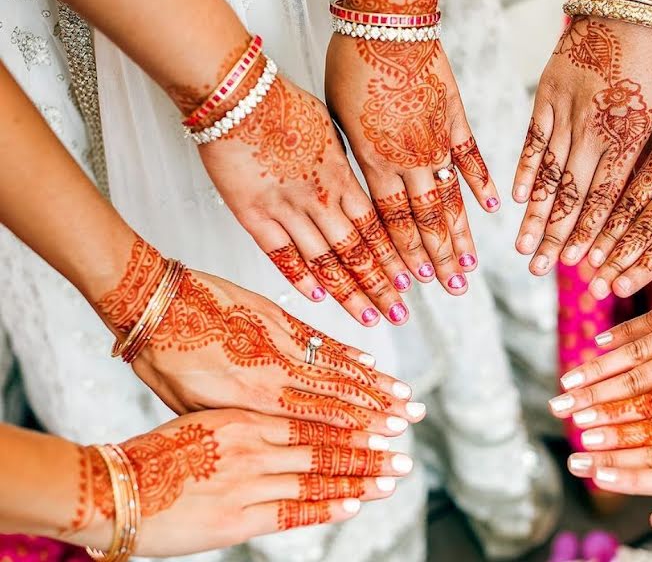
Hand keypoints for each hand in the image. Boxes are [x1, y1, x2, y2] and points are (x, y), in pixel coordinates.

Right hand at [75, 409, 413, 555]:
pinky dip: (325, 504)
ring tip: (393, 473)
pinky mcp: (236, 518)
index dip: (352, 418)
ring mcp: (246, 481)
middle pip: (323, 444)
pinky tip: (354, 501)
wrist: (111, 489)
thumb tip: (281, 420)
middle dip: (369, 446)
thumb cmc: (154, 453)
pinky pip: (290, 510)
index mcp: (245, 415)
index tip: (383, 418)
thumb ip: (246, 420)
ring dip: (359, 476)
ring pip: (315, 475)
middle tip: (404, 446)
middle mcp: (252, 443)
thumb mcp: (205, 419)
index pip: (312, 416)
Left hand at [96, 238, 425, 434]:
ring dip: (372, 381)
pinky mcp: (276, 315)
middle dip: (378, 409)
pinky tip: (368, 361)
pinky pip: (319, 338)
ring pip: (334, 366)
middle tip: (411, 417)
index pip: (314, 421)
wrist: (150, 301)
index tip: (384, 441)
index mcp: (250, 399)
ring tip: (402, 393)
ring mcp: (278, 339)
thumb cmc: (161, 357)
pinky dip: (346, 351)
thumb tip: (264, 435)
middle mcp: (273, 370)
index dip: (354, 432)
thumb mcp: (191, 406)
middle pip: (336, 394)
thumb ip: (236, 421)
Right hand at [199, 72, 410, 326]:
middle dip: (382, 285)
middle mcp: (320, 197)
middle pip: (358, 251)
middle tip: (401, 311)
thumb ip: (341, 163)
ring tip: (372, 317)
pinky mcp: (252, 213)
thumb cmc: (281, 101)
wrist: (235, 93)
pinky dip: (301, 277)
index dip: (395, 257)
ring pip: (326, 260)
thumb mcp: (328, 128)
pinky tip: (319, 297)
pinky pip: (281, 253)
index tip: (410, 279)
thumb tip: (353, 180)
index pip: (377, 227)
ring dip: (350, 291)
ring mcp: (286, 208)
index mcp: (342, 174)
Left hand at [326, 34, 499, 295]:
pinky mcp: (455, 119)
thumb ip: (358, 160)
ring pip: (451, 200)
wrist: (384, 24)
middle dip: (438, 261)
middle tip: (451, 291)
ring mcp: (436, 142)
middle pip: (426, 222)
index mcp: (375, 163)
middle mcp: (408, 160)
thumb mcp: (338, 120)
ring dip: (460, 236)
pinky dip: (483, 183)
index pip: (393, 223)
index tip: (416, 282)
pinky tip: (494, 208)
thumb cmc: (351, 64)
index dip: (406, 256)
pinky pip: (472, 157)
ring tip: (471, 267)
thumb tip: (362, 190)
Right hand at [513, 17, 651, 275]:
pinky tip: (517, 201)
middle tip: (540, 270)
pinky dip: (525, 171)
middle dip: (555, 237)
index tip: (577, 265)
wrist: (624, 9)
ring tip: (523, 249)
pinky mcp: (545, 98)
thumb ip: (645, 158)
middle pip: (572, 196)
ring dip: (536, 216)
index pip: (606, 197)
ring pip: (549, 175)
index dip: (591, 234)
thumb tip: (633, 208)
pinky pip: (533, 141)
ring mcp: (566, 114)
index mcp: (629, 136)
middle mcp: (594, 130)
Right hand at [550, 272, 651, 427]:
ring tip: (567, 379)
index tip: (585, 432)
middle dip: (591, 397)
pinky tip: (598, 344)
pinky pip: (647, 321)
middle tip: (559, 406)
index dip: (616, 421)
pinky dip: (622, 334)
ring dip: (596, 367)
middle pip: (633, 381)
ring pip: (633, 351)